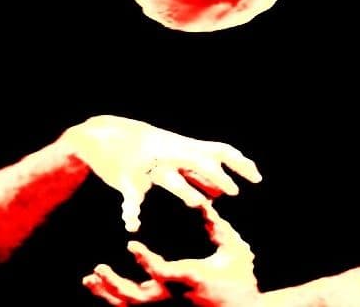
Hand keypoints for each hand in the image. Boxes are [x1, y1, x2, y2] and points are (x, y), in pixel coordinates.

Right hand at [63, 115, 261, 231]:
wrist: (102, 133)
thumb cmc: (146, 147)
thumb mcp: (173, 155)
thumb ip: (197, 172)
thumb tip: (221, 191)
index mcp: (185, 148)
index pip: (219, 151)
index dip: (240, 164)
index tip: (257, 178)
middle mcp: (170, 155)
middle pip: (199, 162)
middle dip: (216, 175)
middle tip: (233, 192)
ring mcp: (149, 167)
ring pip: (169, 178)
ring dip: (185, 189)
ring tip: (199, 202)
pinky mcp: (127, 179)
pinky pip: (131, 198)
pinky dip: (131, 212)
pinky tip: (133, 225)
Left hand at [82, 201, 260, 306]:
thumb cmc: (241, 278)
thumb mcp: (234, 250)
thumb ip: (217, 226)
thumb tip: (203, 201)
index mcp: (190, 279)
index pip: (162, 272)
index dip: (145, 260)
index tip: (130, 244)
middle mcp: (174, 297)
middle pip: (136, 297)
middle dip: (114, 284)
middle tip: (99, 268)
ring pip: (129, 306)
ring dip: (107, 292)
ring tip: (91, 277)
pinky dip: (113, 298)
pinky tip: (100, 286)